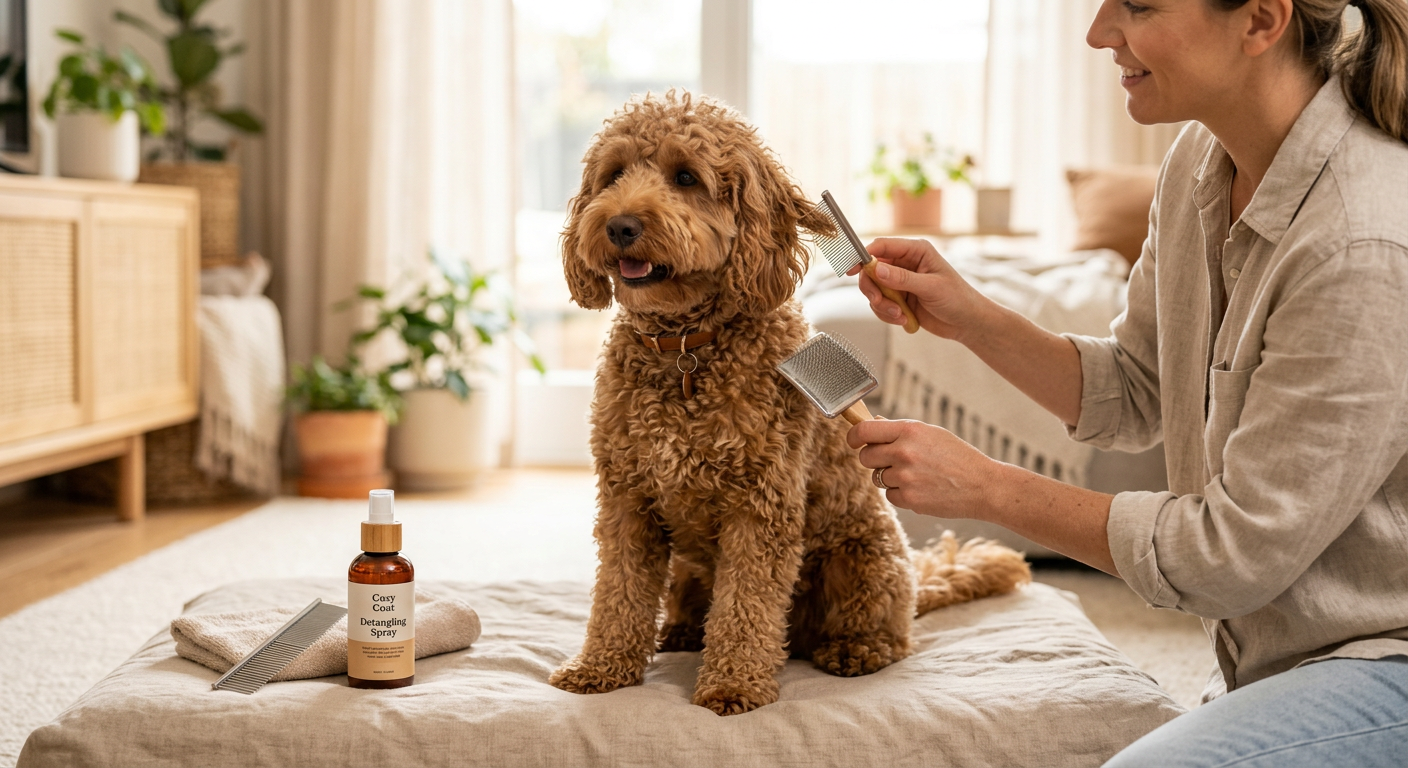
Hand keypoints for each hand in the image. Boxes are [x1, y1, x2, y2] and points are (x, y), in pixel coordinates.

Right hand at [846, 238, 988, 342]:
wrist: (967, 323)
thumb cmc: (958, 299)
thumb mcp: (931, 287)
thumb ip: (902, 279)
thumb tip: (877, 270)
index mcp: (915, 251)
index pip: (882, 247)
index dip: (864, 256)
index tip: (851, 269)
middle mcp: (905, 264)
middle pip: (871, 270)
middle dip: (872, 288)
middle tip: (879, 301)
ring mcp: (900, 282)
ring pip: (874, 290)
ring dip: (882, 305)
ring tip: (900, 315)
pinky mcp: (899, 299)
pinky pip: (880, 305)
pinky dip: (887, 314)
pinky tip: (904, 319)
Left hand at [846, 417, 997, 519]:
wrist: (983, 485)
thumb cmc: (958, 457)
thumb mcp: (931, 434)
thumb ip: (900, 430)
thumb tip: (874, 422)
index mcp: (909, 430)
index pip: (864, 431)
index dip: (854, 436)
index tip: (854, 441)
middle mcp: (904, 452)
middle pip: (865, 456)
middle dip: (873, 459)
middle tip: (892, 461)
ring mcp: (906, 477)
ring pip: (877, 478)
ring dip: (890, 478)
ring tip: (917, 475)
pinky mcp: (910, 499)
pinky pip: (890, 496)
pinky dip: (901, 494)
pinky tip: (922, 489)